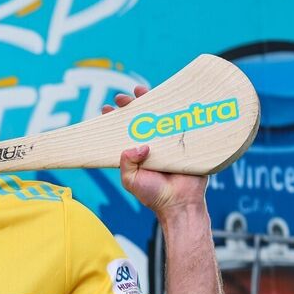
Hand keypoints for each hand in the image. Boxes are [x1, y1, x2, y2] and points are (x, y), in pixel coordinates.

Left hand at [103, 86, 208, 216]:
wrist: (180, 203)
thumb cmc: (153, 194)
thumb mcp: (130, 180)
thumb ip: (126, 163)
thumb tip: (136, 146)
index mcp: (136, 152)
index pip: (122, 130)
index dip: (114, 119)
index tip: (106, 109)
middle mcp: (152, 143)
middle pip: (140, 118)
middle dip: (130, 105)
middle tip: (122, 98)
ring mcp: (169, 141)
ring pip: (159, 116)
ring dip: (151, 101)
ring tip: (140, 90)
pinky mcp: (186, 141)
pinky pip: (182, 122)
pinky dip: (177, 109)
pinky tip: (170, 97)